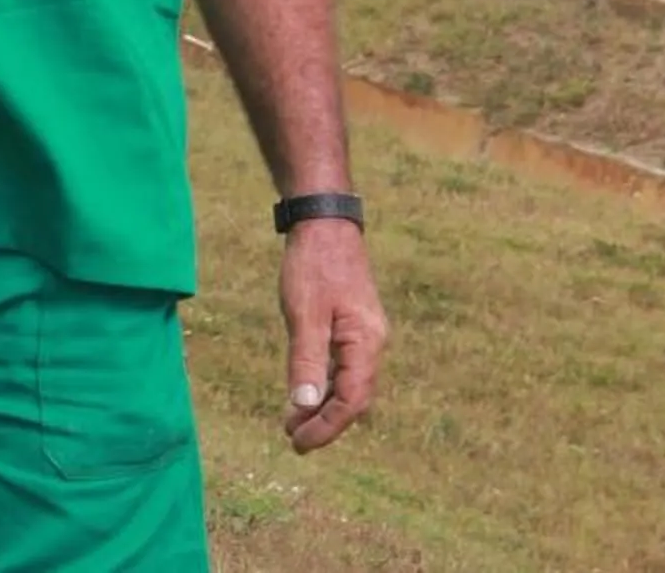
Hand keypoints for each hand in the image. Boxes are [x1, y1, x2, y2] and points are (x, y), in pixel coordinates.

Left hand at [279, 221, 386, 452]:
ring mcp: (364, 334)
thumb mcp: (304, 313)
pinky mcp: (352, 325)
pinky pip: (342, 366)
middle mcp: (372, 343)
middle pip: (354, 398)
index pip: (352, 401)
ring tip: (293, 421)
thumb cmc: (314, 265)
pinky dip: (324, 383)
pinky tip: (304, 391)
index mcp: (366, 343)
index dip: (327, 427)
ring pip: (348, 384)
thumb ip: (305, 359)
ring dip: (322, 405)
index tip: (299, 442)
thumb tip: (303, 405)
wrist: (324, 222)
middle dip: (324, 422)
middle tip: (292, 438)